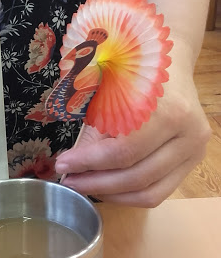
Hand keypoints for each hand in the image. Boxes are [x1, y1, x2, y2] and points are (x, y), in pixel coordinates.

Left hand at [54, 45, 210, 206]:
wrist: (170, 61)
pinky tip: (106, 188)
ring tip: (83, 186)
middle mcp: (189, 135)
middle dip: (96, 183)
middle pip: (138, 176)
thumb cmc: (134, 74)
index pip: (124, 151)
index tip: (62, 165)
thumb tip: (71, 167)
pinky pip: (160, 192)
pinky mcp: (193, 162)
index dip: (88, 163)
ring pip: (151, 192)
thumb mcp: (109, 93)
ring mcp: (195, 151)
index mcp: (169, 111)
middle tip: (68, 180)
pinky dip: (129, 195)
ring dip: (111, 194)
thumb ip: (94, 132)